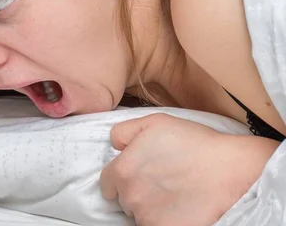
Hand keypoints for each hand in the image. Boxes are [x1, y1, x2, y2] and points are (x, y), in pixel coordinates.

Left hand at [99, 113, 278, 225]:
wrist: (231, 170)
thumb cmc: (194, 143)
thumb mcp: (154, 123)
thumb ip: (124, 132)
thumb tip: (114, 145)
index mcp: (122, 171)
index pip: (107, 184)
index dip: (122, 178)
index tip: (139, 175)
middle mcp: (130, 197)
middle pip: (124, 200)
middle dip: (138, 192)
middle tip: (162, 181)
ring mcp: (147, 217)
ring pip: (140, 215)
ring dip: (151, 207)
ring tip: (174, 193)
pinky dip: (165, 219)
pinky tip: (180, 207)